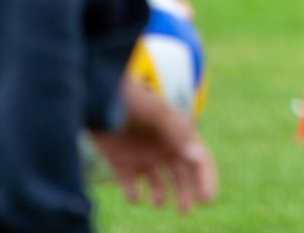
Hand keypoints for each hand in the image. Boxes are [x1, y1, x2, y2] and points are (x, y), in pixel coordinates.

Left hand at [91, 76, 217, 214]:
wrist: (96, 94)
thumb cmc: (133, 100)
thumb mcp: (159, 114)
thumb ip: (180, 134)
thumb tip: (199, 158)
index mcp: (179, 134)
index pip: (199, 160)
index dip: (206, 179)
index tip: (207, 199)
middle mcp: (163, 147)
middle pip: (181, 175)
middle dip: (187, 192)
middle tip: (186, 210)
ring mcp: (142, 154)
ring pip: (158, 181)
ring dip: (162, 194)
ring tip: (159, 203)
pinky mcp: (120, 161)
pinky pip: (129, 182)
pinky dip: (132, 192)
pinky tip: (134, 195)